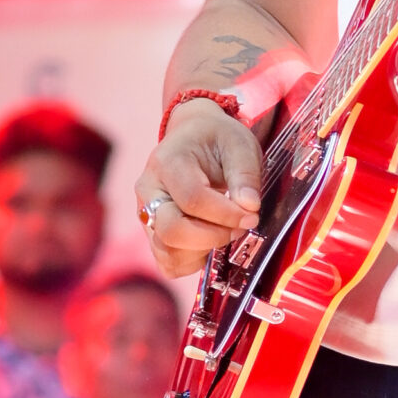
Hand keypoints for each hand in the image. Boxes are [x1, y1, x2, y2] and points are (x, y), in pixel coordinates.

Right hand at [135, 98, 264, 279]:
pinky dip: (193, 261)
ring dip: (204, 251)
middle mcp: (148, 191)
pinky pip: (168, 262)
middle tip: (240, 227)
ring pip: (168, 252)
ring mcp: (146, 214)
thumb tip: (250, 207)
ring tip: (227, 231)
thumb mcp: (239, 144)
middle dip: (213, 237)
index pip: (193, 199)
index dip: (226, 214)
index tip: (252, 215)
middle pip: (172, 231)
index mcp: (168, 162)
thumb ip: (245, 174)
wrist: (193, 135)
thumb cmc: (217, 139)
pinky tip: (211, 241)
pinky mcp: (152, 233)